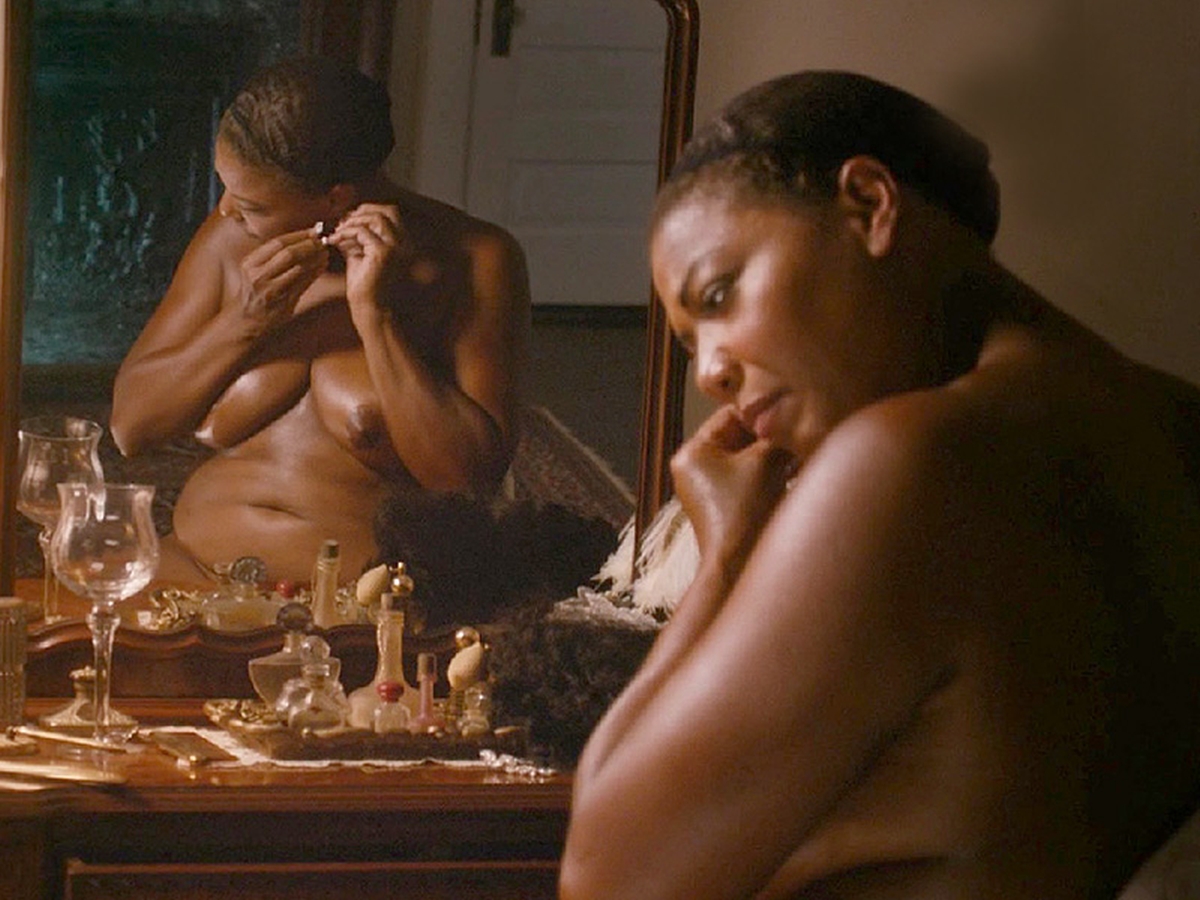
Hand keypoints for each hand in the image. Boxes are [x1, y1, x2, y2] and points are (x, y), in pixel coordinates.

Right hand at [236, 230, 327, 334]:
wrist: (246, 320)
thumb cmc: (253, 292)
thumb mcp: (253, 270)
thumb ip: (271, 256)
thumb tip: (300, 238)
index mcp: (251, 263)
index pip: (277, 242)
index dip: (298, 235)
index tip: (312, 231)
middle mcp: (259, 275)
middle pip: (288, 253)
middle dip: (309, 245)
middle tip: (322, 241)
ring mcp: (272, 290)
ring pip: (299, 268)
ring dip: (315, 258)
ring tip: (325, 252)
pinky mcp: (285, 302)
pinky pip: (304, 283)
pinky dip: (315, 272)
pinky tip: (322, 266)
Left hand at [325, 204, 413, 318]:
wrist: (370, 309)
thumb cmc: (366, 287)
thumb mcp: (361, 254)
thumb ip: (358, 237)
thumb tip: (345, 221)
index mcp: (403, 244)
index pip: (391, 214)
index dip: (370, 210)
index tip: (350, 218)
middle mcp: (405, 244)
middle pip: (388, 211)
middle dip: (363, 211)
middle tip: (344, 222)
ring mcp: (397, 248)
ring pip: (375, 219)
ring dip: (352, 222)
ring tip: (338, 232)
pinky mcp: (383, 254)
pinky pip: (362, 232)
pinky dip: (345, 233)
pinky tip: (335, 241)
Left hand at [670, 405, 798, 568]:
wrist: (739, 564)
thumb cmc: (745, 512)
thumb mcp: (764, 462)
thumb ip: (775, 435)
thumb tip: (790, 420)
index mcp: (693, 452)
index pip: (730, 416)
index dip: (761, 413)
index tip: (790, 410)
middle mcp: (695, 467)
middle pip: (738, 437)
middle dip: (769, 436)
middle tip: (798, 432)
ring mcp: (708, 487)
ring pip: (746, 457)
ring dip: (772, 455)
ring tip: (798, 453)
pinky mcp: (724, 504)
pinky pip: (747, 477)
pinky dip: (768, 473)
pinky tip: (792, 471)